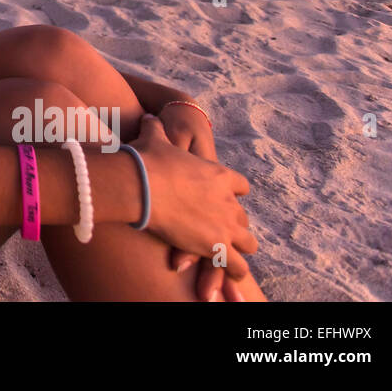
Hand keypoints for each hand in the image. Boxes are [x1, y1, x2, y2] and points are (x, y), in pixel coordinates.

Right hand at [157, 102, 248, 299]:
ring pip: (248, 242)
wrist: (143, 183)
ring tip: (231, 255)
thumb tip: (148, 117)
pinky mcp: (217, 246)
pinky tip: (230, 274)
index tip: (225, 197)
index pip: (241, 186)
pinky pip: (237, 264)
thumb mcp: (155, 139)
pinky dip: (234, 270)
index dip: (233, 193)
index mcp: (219, 175)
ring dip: (240, 248)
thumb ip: (156, 129)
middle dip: (233, 224)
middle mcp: (228, 200)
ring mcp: (225, 224)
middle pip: (242, 216)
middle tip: (220, 229)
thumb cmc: (148, 160)